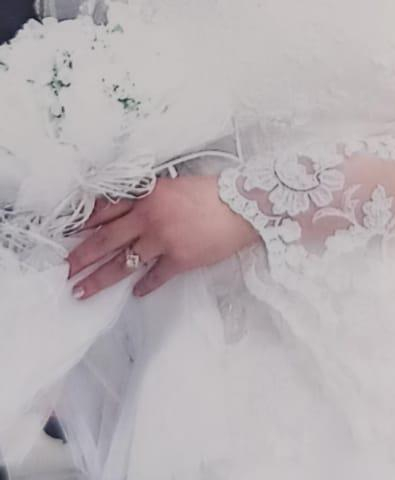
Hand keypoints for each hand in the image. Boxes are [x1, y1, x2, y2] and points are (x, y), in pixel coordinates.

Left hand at [66, 175, 260, 299]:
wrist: (244, 206)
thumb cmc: (213, 192)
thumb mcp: (174, 186)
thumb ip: (150, 197)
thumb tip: (129, 210)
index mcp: (147, 196)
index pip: (107, 210)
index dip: (85, 224)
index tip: (69, 235)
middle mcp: (149, 218)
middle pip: (106, 240)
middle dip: (82, 257)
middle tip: (65, 269)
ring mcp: (163, 241)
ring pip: (123, 263)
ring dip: (100, 279)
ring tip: (82, 290)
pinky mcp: (179, 260)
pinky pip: (155, 277)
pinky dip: (145, 286)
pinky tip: (136, 293)